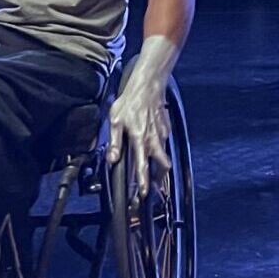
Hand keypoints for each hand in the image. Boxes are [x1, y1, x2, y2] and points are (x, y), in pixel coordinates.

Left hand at [107, 37, 181, 196]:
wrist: (148, 85)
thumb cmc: (131, 101)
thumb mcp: (115, 120)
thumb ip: (114, 141)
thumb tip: (112, 157)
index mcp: (140, 139)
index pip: (143, 166)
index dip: (143, 181)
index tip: (143, 193)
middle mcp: (154, 139)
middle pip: (163, 165)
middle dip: (159, 177)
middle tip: (153, 184)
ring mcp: (162, 133)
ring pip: (164, 154)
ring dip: (159, 163)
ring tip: (152, 168)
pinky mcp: (166, 127)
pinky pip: (164, 141)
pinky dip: (159, 147)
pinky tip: (152, 144)